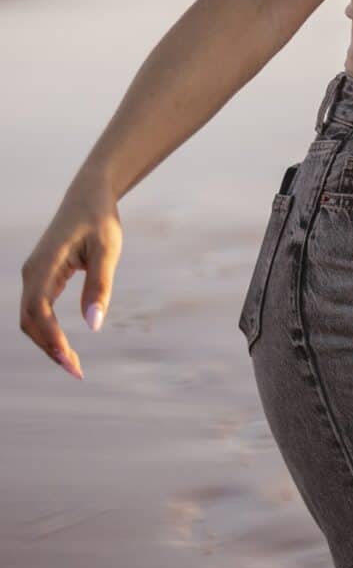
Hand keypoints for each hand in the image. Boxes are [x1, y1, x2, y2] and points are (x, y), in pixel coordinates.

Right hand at [19, 185, 120, 379]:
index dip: (51, 338)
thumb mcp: (108, 251)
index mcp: (44, 266)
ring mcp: (33, 275)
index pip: (38, 311)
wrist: (89, 196)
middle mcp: (32, 273)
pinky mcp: (41, 277)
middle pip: (29, 321)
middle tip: (76, 371)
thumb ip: (100, 286)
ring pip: (30, 319)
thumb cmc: (101, 220)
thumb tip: (94, 324)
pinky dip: (48, 331)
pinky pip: (37, 311)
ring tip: (72, 364)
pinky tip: (65, 345)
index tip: (70, 360)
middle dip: (49, 348)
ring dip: (47, 343)